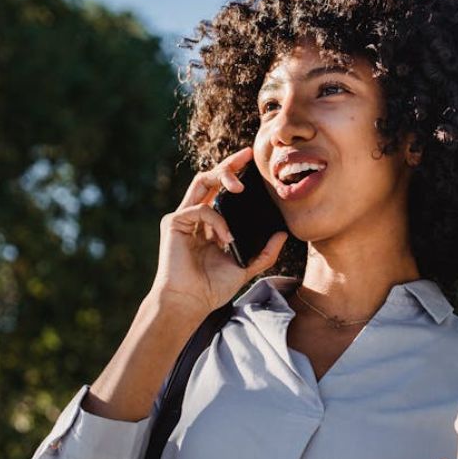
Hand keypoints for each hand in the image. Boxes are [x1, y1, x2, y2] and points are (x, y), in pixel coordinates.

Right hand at [149, 147, 288, 314]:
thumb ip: (264, 252)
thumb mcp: (246, 267)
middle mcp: (195, 216)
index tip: (252, 160)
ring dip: (222, 178)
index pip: (222, 190)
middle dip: (229, 163)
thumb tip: (283, 234)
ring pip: (201, 182)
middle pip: (209, 178)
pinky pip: (200, 209)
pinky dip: (217, 220)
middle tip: (247, 156)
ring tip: (240, 188)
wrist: (191, 303)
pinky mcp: (174, 223)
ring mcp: (183, 218)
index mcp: (210, 223)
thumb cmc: (213, 287)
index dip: (234, 172)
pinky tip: (226, 238)